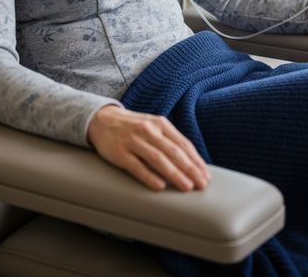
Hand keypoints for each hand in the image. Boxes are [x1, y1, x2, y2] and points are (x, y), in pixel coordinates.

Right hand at [87, 104, 210, 191]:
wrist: (102, 119)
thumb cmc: (133, 127)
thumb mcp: (153, 126)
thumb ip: (170, 140)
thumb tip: (192, 162)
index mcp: (160, 124)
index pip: (183, 144)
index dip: (196, 160)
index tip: (205, 175)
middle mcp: (148, 131)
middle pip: (173, 151)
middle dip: (190, 169)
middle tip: (201, 184)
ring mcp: (133, 141)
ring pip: (158, 159)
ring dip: (175, 174)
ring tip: (186, 187)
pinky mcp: (120, 153)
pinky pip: (137, 166)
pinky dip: (150, 176)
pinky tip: (160, 186)